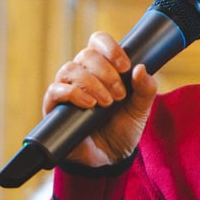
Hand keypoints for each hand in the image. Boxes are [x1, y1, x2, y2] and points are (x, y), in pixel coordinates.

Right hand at [42, 31, 157, 165]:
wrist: (110, 157)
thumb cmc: (123, 127)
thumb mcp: (141, 108)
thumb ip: (146, 88)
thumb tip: (141, 68)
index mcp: (103, 67)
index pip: (98, 41)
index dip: (110, 48)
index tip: (125, 66)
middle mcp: (82, 74)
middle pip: (86, 54)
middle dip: (106, 72)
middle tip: (119, 94)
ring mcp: (67, 89)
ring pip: (70, 69)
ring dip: (92, 83)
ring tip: (107, 102)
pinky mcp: (54, 107)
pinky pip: (56, 90)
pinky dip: (74, 94)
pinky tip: (90, 104)